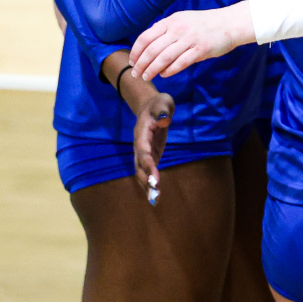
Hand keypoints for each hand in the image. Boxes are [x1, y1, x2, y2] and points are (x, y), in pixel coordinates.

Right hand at [106, 56, 170, 203]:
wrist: (151, 105)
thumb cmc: (159, 103)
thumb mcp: (163, 102)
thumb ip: (162, 110)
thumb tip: (163, 119)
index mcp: (142, 132)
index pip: (143, 149)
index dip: (147, 164)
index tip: (153, 177)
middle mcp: (139, 144)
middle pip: (139, 164)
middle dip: (145, 179)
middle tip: (154, 194)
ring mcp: (143, 150)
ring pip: (141, 170)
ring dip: (146, 184)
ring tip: (154, 199)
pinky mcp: (150, 154)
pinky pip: (148, 170)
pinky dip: (150, 182)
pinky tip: (155, 195)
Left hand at [132, 2, 255, 78]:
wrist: (230, 23)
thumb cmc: (205, 24)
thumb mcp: (183, 20)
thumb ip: (167, 30)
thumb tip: (149, 46)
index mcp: (171, 21)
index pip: (146, 37)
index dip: (136, 51)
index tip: (132, 61)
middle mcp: (178, 29)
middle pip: (152, 50)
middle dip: (141, 64)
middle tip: (136, 74)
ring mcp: (189, 39)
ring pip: (163, 58)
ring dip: (152, 70)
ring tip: (147, 77)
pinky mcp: (201, 50)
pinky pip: (180, 63)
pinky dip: (169, 70)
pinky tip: (164, 75)